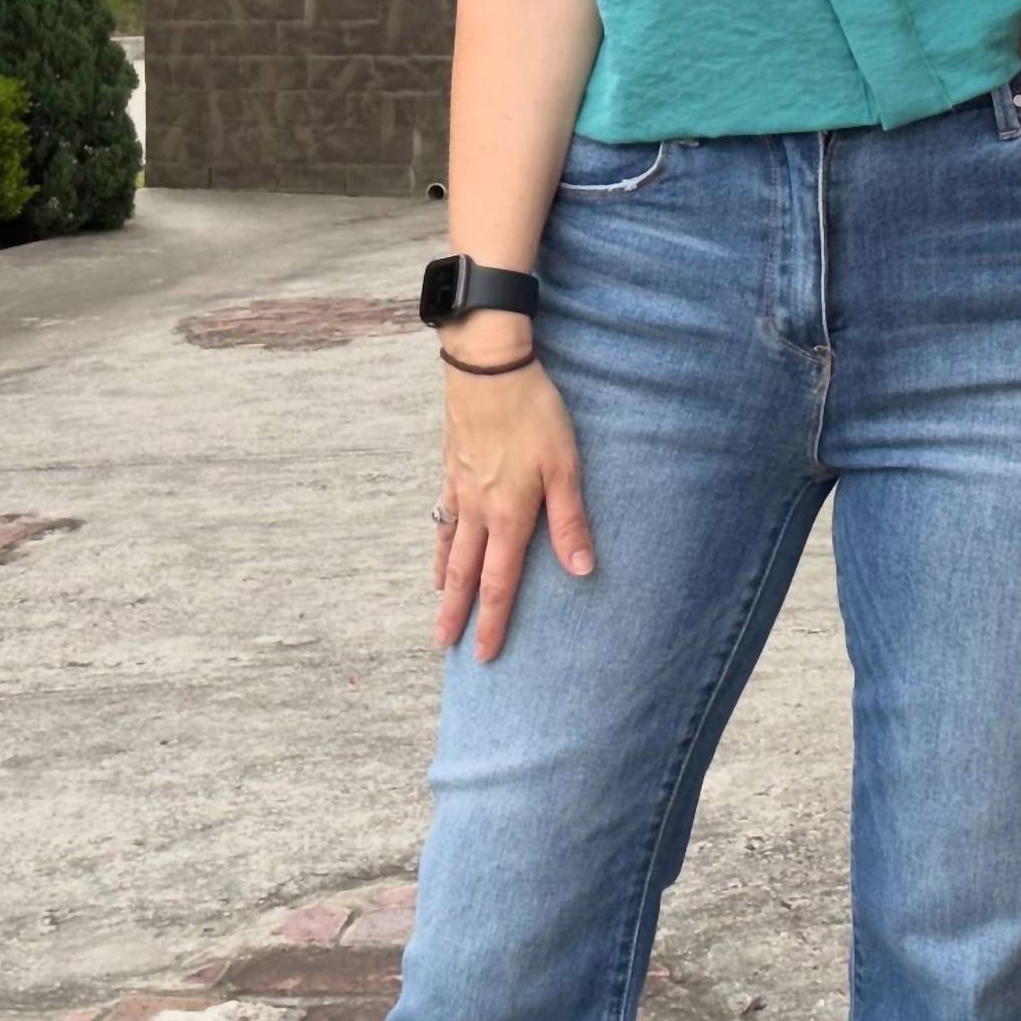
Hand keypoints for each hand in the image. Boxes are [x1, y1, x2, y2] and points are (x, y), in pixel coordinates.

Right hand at [433, 333, 592, 664]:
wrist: (487, 367)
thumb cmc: (534, 413)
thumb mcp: (565, 466)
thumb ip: (570, 520)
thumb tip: (581, 570)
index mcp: (509, 516)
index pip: (500, 583)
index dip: (493, 622)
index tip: (484, 654)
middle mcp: (479, 511)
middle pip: (467, 574)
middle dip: (458, 614)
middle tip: (445, 646)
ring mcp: (460, 491)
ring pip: (450, 548)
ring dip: (445, 584)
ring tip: (439, 609)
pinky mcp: (451, 469)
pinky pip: (442, 518)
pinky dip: (440, 543)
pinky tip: (440, 552)